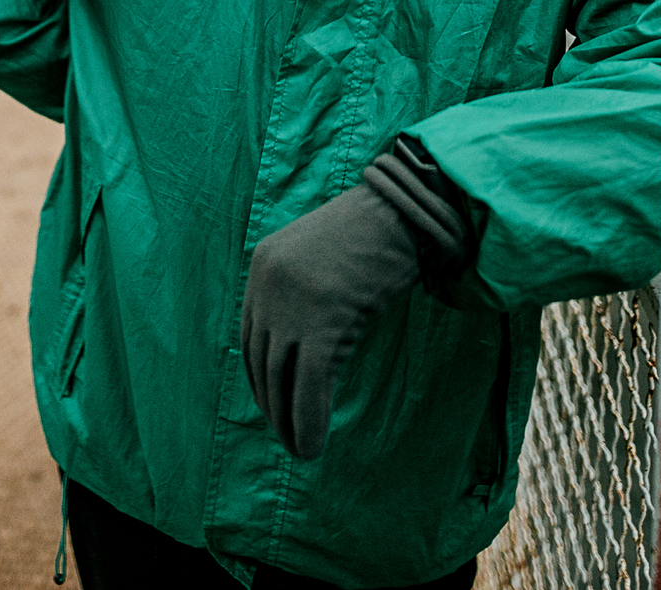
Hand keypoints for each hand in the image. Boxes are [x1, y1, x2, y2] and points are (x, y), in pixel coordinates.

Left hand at [240, 180, 421, 459]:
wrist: (408, 210)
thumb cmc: (378, 234)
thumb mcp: (325, 258)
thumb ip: (303, 292)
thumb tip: (301, 344)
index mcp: (263, 264)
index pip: (251, 335)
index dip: (260, 378)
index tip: (272, 404)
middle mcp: (268, 284)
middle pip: (262, 360)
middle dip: (272, 404)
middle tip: (286, 435)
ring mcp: (293, 303)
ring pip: (282, 379)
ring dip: (289, 422)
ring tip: (301, 450)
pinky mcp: (324, 323)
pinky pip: (310, 385)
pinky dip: (310, 421)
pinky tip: (314, 447)